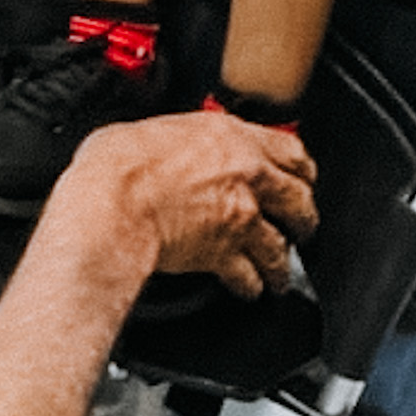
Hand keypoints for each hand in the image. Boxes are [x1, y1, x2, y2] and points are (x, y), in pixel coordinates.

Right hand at [70, 111, 318, 299]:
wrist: (113, 203)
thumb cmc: (121, 162)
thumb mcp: (156, 128)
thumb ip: (183, 139)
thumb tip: (171, 145)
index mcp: (230, 136)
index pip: (291, 150)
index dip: (300, 168)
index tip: (301, 176)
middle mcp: (246, 175)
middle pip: (299, 200)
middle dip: (303, 217)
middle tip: (301, 225)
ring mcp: (241, 217)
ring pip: (281, 246)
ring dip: (281, 262)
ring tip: (279, 273)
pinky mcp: (226, 255)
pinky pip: (251, 277)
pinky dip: (251, 285)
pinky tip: (248, 288)